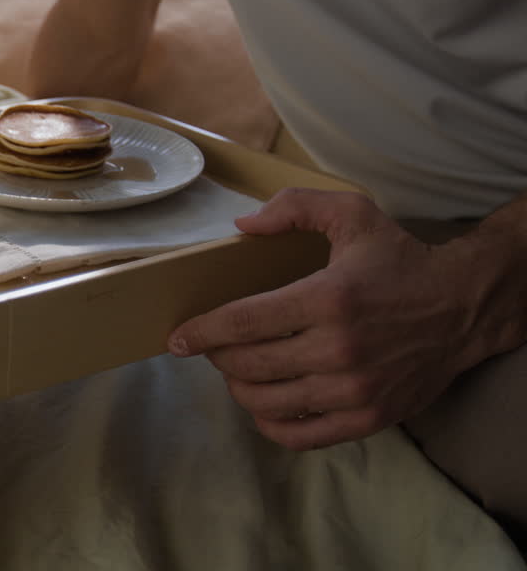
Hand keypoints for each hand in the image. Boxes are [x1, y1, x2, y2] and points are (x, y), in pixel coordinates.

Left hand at [166, 188, 523, 450]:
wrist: (465, 306)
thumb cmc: (401, 261)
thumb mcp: (353, 214)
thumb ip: (294, 208)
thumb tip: (241, 226)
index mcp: (328, 298)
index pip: (244, 323)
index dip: (202, 332)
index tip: (178, 338)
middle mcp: (339, 349)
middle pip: (248, 365)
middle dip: (217, 357)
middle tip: (212, 347)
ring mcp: (355, 389)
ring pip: (267, 402)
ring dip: (238, 387)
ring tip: (236, 370)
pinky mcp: (369, 418)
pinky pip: (301, 435)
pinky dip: (270, 424)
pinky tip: (263, 404)